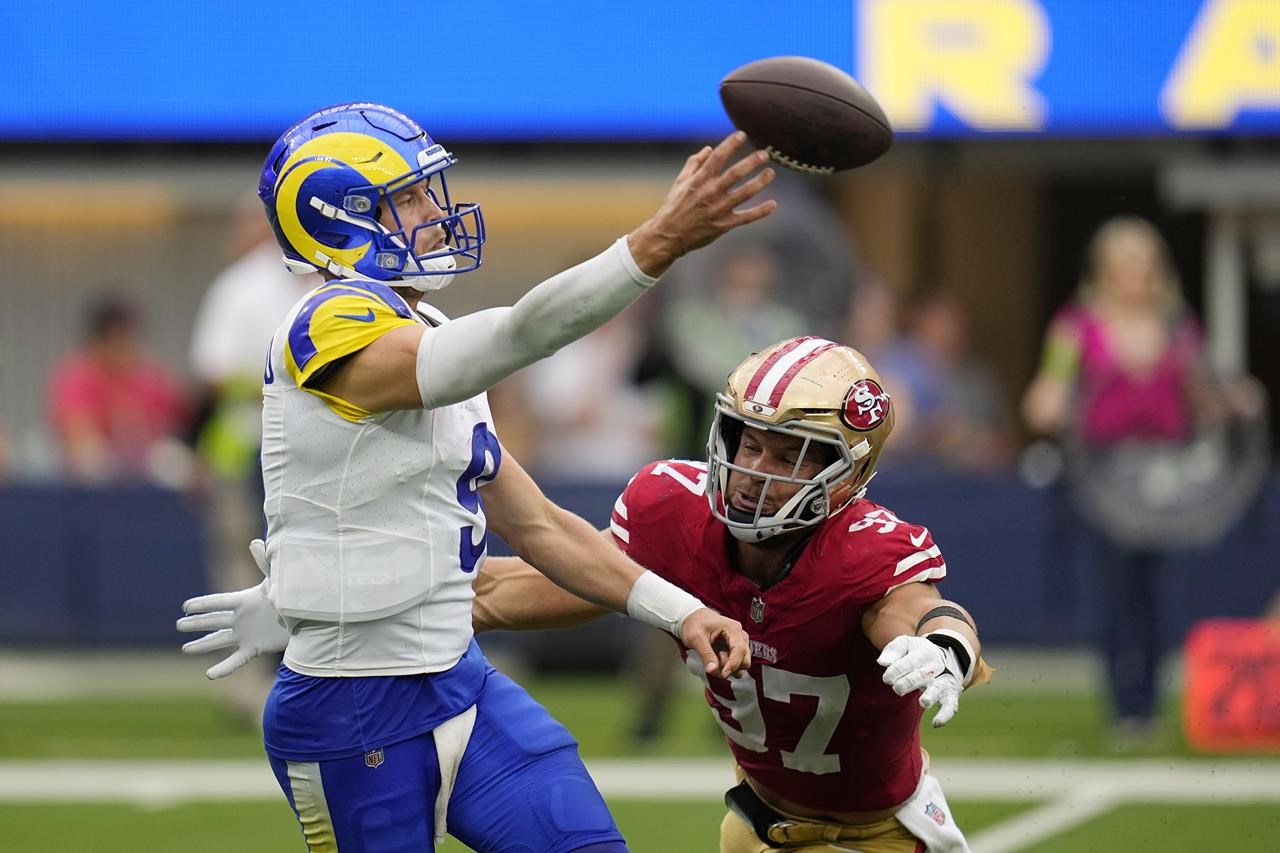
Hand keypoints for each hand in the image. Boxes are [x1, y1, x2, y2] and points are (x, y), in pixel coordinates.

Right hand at [176, 539, 288, 679]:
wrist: (307, 617)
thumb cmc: (290, 594)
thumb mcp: (277, 579)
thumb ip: (265, 563)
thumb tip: (255, 542)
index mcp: (244, 600)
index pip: (219, 602)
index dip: (203, 604)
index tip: (186, 606)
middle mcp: (241, 618)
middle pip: (214, 621)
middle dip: (197, 623)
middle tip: (179, 625)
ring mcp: (246, 634)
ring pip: (219, 640)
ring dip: (203, 645)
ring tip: (185, 649)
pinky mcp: (255, 648)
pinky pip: (236, 660)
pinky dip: (224, 668)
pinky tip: (210, 675)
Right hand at [628, 131, 776, 276]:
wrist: (668, 235)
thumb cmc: (674, 207)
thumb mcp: (680, 182)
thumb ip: (694, 163)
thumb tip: (708, 148)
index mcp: (699, 180)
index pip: (718, 157)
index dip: (731, 144)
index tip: (742, 134)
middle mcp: (710, 193)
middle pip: (735, 174)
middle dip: (751, 162)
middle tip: (764, 154)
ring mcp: (718, 209)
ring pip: (744, 194)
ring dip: (760, 183)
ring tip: (771, 173)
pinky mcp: (723, 225)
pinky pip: (746, 217)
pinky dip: (760, 212)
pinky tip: (773, 204)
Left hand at [680, 607, 751, 678]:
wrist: (693, 618)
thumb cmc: (694, 624)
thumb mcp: (696, 638)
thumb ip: (705, 655)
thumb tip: (713, 670)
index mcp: (732, 628)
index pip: (739, 650)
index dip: (733, 665)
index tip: (723, 674)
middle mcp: (739, 635)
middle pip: (745, 659)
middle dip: (731, 667)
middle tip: (714, 663)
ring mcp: (738, 642)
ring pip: (742, 663)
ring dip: (728, 667)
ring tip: (714, 658)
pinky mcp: (735, 649)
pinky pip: (736, 663)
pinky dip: (727, 666)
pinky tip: (716, 658)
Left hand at [877, 635, 962, 726]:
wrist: (946, 655)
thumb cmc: (917, 652)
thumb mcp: (905, 644)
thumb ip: (893, 651)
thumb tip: (882, 662)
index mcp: (922, 653)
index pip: (909, 661)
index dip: (897, 670)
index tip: (886, 679)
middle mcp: (934, 667)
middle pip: (922, 675)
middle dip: (910, 682)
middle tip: (897, 689)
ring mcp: (943, 681)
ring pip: (938, 689)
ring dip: (931, 696)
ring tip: (923, 703)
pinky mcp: (950, 694)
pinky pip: (950, 705)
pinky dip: (945, 715)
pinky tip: (936, 723)